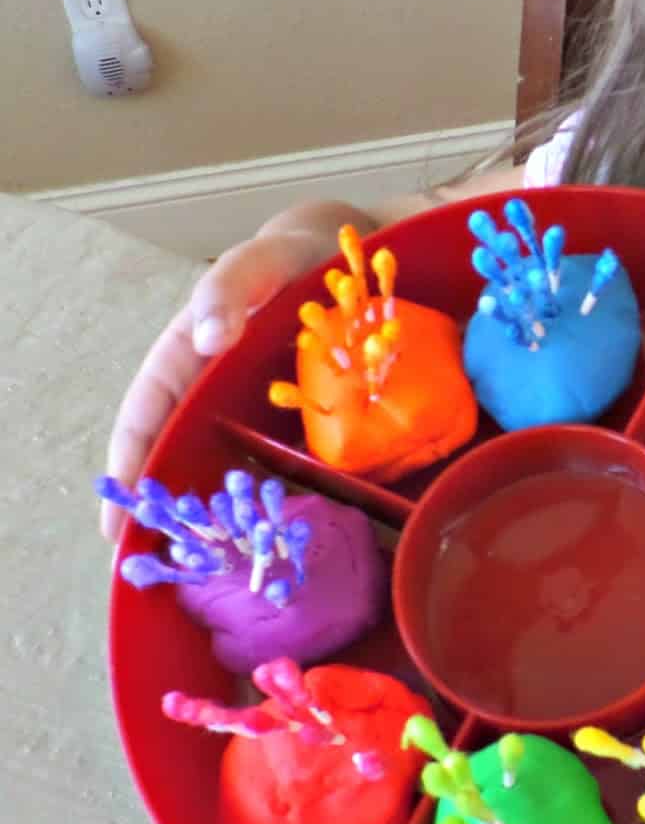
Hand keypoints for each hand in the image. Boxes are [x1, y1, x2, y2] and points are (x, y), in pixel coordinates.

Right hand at [99, 205, 370, 541]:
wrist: (349, 254)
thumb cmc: (287, 259)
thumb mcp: (255, 263)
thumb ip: (228, 290)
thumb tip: (209, 338)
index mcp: (187, 356)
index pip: (145, 417)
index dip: (128, 468)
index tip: (116, 522)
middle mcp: (214, 390)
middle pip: (177, 453)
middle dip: (162, 508)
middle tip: (153, 566)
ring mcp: (257, 408)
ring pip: (224, 466)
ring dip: (215, 514)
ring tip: (208, 569)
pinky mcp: (301, 418)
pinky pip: (282, 462)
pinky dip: (273, 497)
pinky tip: (276, 535)